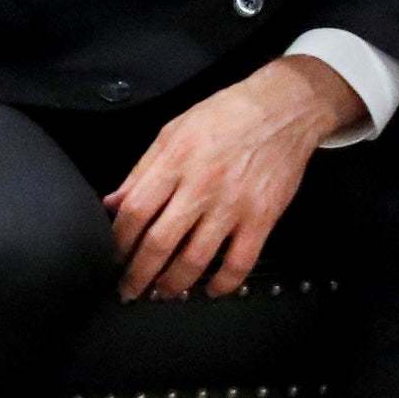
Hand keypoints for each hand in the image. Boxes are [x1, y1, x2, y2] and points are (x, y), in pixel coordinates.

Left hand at [103, 55, 363, 300]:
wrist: (285, 106)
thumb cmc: (228, 114)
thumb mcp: (174, 131)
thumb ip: (142, 170)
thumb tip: (113, 203)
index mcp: (175, 163)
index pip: (134, 214)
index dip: (117, 243)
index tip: (113, 257)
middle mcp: (202, 186)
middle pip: (158, 244)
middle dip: (137, 275)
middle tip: (129, 289)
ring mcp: (234, 204)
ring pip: (195, 260)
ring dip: (173, 284)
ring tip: (164, 291)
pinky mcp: (263, 216)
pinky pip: (240, 262)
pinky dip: (222, 284)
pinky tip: (211, 289)